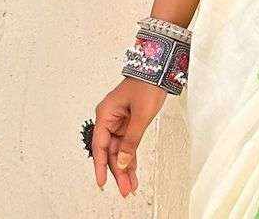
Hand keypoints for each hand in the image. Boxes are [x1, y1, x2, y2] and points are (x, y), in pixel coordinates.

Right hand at [91, 77, 167, 197]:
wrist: (159, 69)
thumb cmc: (147, 84)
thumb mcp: (141, 115)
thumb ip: (131, 140)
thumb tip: (122, 161)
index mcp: (106, 113)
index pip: (100, 146)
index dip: (100, 167)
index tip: (102, 183)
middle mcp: (109, 118)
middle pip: (110, 151)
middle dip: (117, 171)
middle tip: (124, 189)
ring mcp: (119, 120)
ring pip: (118, 150)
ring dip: (124, 167)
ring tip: (130, 185)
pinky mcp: (128, 121)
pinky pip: (126, 143)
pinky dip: (130, 157)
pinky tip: (132, 171)